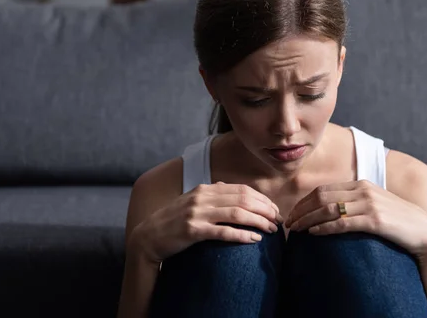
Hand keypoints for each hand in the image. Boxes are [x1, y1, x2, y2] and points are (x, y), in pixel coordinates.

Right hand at [134, 182, 283, 263]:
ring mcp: (196, 213)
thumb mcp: (192, 201)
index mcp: (205, 189)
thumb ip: (211, 194)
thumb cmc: (173, 221)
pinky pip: (223, 232)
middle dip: (265, 209)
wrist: (148, 237)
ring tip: (271, 230)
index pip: (242, 190)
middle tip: (279, 220)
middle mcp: (202, 197)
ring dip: (258, 221)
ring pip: (237, 213)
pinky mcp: (192, 230)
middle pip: (243, 199)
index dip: (262, 199)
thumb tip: (228, 187)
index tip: (275, 210)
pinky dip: (242, 235)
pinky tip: (255, 239)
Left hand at [284, 180, 426, 258]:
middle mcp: (363, 190)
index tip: (293, 213)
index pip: (324, 189)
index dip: (305, 202)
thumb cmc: (398, 221)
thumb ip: (355, 202)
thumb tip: (331, 209)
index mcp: (361, 184)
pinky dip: (324, 228)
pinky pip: (342, 223)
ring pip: (328, 209)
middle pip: (321, 197)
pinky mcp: (375, 220)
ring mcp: (369, 204)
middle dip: (301, 210)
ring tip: (295, 230)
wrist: (426, 233)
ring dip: (307, 219)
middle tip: (288, 223)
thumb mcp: (375, 204)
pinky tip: (313, 234)